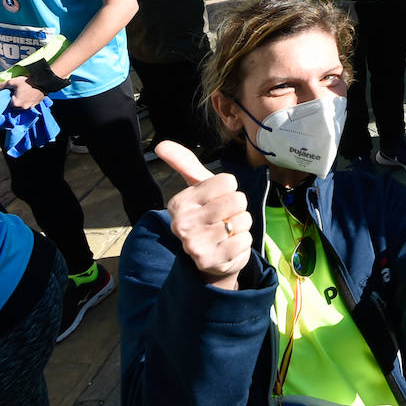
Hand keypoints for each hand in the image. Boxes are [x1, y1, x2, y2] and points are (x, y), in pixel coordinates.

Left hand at [0, 75, 47, 109]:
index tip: (6, 95)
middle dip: (12, 101)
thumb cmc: (27, 81)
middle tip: (14, 93)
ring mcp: (29, 108)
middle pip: (13, 107)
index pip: (5, 105)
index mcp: (15, 104)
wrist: (44, 81)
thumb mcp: (11, 82)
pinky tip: (27, 95)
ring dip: (19, 102)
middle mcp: (22, 108)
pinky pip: (27, 106)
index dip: (5, 99)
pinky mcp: (35, 106)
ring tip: (21, 94)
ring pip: (20, 107)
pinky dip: (25, 102)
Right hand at [155, 140, 250, 289]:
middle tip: (224, 217)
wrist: (212, 256)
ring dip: (241, 226)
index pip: (228, 181)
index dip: (229, 189)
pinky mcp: (211, 261)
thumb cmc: (207, 214)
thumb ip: (183, 163)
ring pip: (243, 220)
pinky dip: (244, 242)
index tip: (217, 200)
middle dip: (238, 208)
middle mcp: (182, 224)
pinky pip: (245, 240)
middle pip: (238, 200)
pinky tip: (229, 246)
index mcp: (179, 203)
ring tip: (226, 232)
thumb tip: (160, 144)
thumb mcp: (197, 187)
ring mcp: (195, 245)